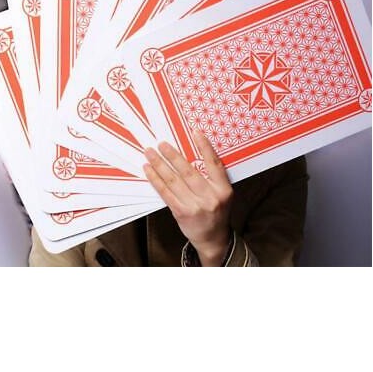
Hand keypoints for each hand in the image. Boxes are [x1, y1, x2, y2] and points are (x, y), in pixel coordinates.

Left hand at [143, 129, 233, 265]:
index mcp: (223, 190)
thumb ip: (211, 177)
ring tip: (150, 153)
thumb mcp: (222, 194)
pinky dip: (156, 180)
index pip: (214, 164)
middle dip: (173, 156)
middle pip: (189, 172)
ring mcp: (195, 206)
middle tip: (162, 144)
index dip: (205, 147)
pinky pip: (166, 193)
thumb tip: (191, 153)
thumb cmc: (216, 211)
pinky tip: (149, 170)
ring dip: (160, 165)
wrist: (213, 238)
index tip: (195, 133)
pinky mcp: (181, 213)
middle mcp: (210, 198)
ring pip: (174, 181)